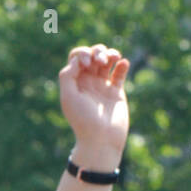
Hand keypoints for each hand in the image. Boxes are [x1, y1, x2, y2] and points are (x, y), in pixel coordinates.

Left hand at [58, 45, 129, 166]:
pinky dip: (123, 65)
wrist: (101, 139)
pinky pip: (120, 72)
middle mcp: (88, 82)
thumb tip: (77, 59)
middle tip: (100, 62)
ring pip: (108, 60)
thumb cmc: (83, 119)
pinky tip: (123, 64)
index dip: (82, 53)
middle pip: (93, 55)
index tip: (87, 63)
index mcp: (75, 82)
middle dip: (97, 51)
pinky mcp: (116, 92)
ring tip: (114, 58)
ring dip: (110, 53)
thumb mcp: (68, 97)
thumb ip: (67, 75)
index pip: (77, 58)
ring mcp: (103, 86)